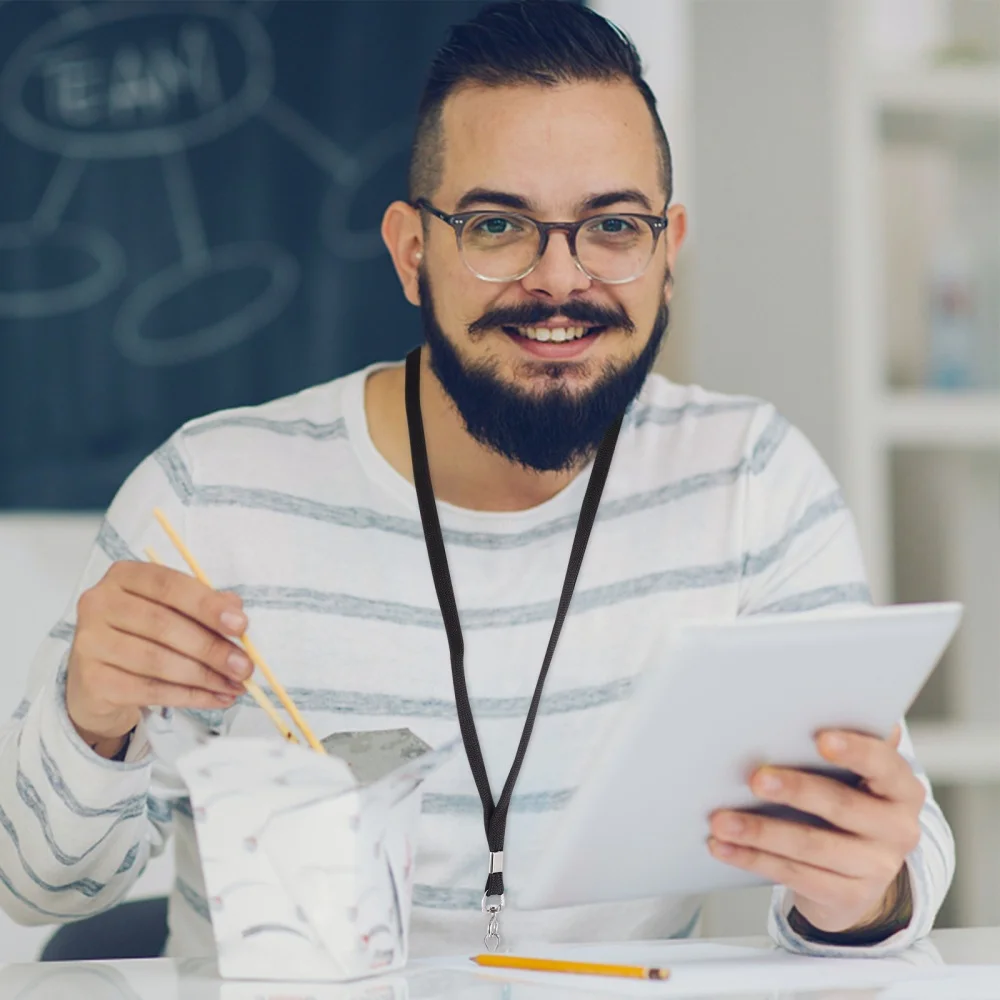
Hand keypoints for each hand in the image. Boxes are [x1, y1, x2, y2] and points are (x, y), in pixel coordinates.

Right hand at [66, 561, 253, 754]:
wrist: (97, 679)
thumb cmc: (142, 635)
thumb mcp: (173, 612)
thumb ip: (204, 606)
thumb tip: (236, 612)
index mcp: (124, 576)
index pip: (169, 585)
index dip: (207, 605)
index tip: (241, 625)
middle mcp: (99, 604)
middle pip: (164, 625)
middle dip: (212, 648)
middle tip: (244, 666)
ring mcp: (90, 642)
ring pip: (158, 661)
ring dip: (205, 676)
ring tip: (235, 685)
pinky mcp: (92, 680)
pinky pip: (149, 690)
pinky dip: (189, 696)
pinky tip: (215, 699)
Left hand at [707, 727, 924, 933]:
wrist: (859, 872)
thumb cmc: (846, 802)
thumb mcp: (853, 776)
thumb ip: (839, 747)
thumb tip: (797, 710)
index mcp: (902, 787)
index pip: (883, 764)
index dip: (855, 750)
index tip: (820, 738)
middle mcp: (899, 828)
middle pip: (842, 806)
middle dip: (795, 790)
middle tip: (754, 778)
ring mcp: (877, 867)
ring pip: (811, 847)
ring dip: (760, 832)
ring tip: (721, 820)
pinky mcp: (849, 896)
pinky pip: (794, 876)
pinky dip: (753, 859)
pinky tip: (723, 846)